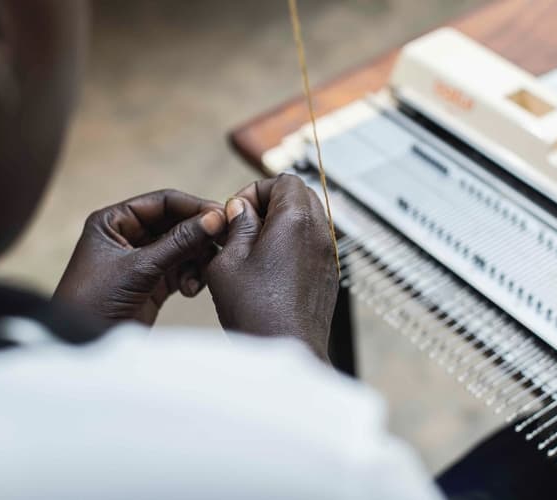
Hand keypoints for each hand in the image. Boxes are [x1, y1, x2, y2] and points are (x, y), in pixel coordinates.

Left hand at [54, 190, 225, 323]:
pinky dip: (191, 276)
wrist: (84, 347)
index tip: (221, 217)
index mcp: (113, 221)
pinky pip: (181, 269)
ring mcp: (141, 260)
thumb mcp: (140, 268)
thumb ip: (179, 241)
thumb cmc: (95, 301)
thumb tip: (215, 218)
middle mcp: (127, 236)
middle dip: (198, 237)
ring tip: (199, 279)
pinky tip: (190, 290)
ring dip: (196, 260)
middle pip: (176, 224)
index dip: (193, 207)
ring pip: (182, 248)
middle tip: (223, 244)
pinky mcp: (152, 282)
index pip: (162, 202)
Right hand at [206, 174, 338, 360]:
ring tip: (253, 251)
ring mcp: (327, 256)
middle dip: (269, 204)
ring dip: (280, 226)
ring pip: (307, 221)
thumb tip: (242, 209)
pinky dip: (292, 246)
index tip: (238, 212)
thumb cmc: (256, 311)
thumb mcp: (228, 261)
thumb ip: (237, 226)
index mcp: (296, 220)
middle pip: (300, 196)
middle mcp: (319, 233)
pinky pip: (312, 245)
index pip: (283, 180)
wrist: (286, 351)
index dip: (255, 190)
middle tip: (244, 227)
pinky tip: (268, 271)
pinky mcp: (328, 276)